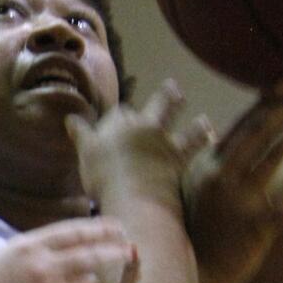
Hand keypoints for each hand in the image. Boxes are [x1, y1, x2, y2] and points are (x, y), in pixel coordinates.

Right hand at [68, 79, 213, 214]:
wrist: (133, 197)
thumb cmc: (103, 176)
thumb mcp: (86, 153)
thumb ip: (81, 134)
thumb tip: (70, 118)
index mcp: (119, 123)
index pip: (120, 113)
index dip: (120, 116)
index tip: (120, 117)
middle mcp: (143, 126)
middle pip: (155, 106)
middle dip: (164, 96)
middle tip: (173, 85)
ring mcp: (163, 142)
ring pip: (179, 124)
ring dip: (190, 117)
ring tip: (200, 112)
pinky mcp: (178, 159)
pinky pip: (193, 145)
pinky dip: (203, 139)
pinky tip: (212, 134)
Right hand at [185, 83, 282, 282]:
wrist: (186, 272)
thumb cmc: (190, 231)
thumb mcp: (190, 190)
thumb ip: (206, 162)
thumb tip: (217, 133)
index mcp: (205, 166)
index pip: (239, 128)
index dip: (263, 104)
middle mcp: (219, 177)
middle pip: (257, 133)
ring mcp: (236, 200)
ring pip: (274, 158)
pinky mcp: (254, 226)